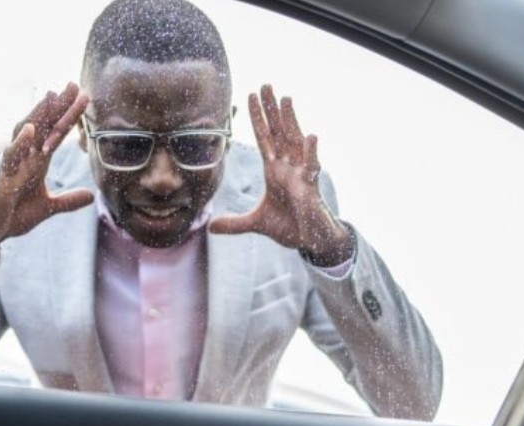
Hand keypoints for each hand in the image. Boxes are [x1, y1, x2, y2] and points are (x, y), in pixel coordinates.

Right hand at [0, 82, 93, 265]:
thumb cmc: (14, 215)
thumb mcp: (48, 208)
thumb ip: (68, 201)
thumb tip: (91, 196)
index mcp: (37, 162)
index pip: (57, 134)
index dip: (70, 116)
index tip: (84, 97)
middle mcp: (26, 158)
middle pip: (44, 126)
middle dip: (58, 106)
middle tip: (73, 84)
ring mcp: (14, 165)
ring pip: (26, 134)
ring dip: (38, 115)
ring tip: (51, 95)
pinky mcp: (3, 178)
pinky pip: (11, 156)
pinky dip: (21, 142)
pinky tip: (31, 128)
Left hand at [209, 85, 352, 266]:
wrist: (308, 241)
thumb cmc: (288, 226)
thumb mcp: (256, 223)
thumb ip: (235, 223)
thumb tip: (211, 228)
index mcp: (274, 171)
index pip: (263, 138)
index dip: (257, 118)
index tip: (251, 96)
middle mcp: (287, 167)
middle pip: (278, 132)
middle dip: (271, 110)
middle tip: (265, 85)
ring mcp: (300, 175)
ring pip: (295, 142)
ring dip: (291, 121)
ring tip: (286, 99)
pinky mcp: (310, 188)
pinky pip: (312, 167)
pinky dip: (311, 152)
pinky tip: (311, 136)